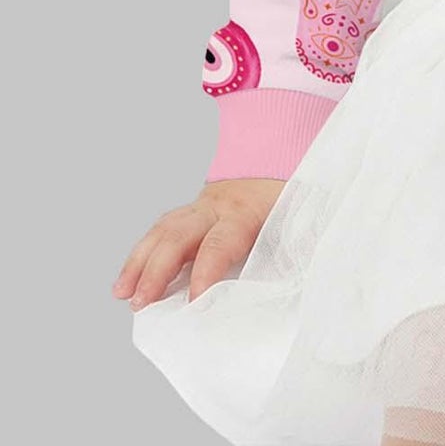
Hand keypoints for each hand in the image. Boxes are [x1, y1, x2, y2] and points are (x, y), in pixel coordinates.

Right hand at [112, 178, 284, 310]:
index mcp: (244, 213)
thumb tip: (288, 287)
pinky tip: (126, 282)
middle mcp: (215, 207)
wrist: (277, 168)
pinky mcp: (188, 215)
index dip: (206, 273)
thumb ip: (287, 252)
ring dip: (139, 263)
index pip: (219, 243)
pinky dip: (140, 257)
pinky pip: (159, 232)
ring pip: (162, 230)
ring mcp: (197, 208)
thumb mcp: (295, 224)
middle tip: (141, 303)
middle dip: (157, 269)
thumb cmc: (286, 205)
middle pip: (179, 234)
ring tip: (123, 294)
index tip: (193, 304)